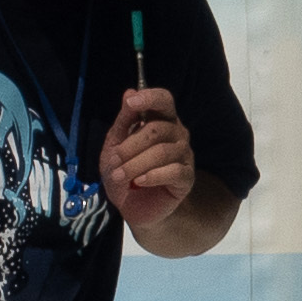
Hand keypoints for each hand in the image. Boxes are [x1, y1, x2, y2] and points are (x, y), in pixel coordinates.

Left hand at [100, 86, 194, 231]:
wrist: (135, 207)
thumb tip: (129, 92)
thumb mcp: (114, 145)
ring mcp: (185, 155)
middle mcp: (177, 134)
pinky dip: (152, 176)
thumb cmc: (125, 173)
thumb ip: (123, 121)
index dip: (150, 98)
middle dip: (130, 145)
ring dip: (135, 164)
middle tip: (114, 160)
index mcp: (160, 121)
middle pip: (157, 129)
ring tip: (119, 176)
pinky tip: (139, 182)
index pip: (164, 100)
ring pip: (162, 152)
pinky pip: (173, 171)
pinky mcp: (187, 177)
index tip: (132, 102)